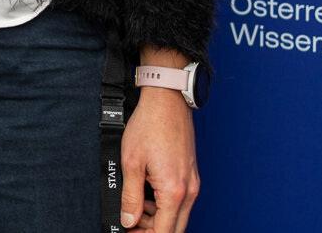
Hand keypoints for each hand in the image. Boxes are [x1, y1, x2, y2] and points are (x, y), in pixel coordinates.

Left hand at [120, 88, 199, 232]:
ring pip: (178, 216)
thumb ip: (130, 197)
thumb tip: (128, 220)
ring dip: (157, 218)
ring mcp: (192, 183)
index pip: (164, 232)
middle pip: (175, 228)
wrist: (167, 102)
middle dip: (152, 231)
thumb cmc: (149, 126)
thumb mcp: (131, 163)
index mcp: (174, 191)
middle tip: (131, 225)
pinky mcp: (190, 176)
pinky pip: (180, 201)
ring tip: (135, 206)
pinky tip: (147, 196)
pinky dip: (164, 205)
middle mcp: (189, 190)